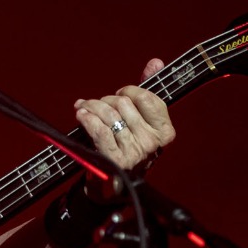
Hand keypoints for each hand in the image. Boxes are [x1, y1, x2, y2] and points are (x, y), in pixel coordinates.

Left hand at [73, 58, 175, 200]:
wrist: (113, 185)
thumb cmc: (127, 149)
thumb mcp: (140, 122)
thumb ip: (147, 92)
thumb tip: (155, 62)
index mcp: (165, 132)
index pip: (148, 98)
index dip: (130, 91)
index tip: (120, 94)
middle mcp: (153, 143)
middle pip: (124, 104)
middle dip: (106, 100)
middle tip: (97, 105)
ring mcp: (135, 153)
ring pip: (109, 114)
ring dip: (92, 107)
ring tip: (84, 108)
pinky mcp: (116, 160)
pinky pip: (100, 130)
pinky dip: (87, 119)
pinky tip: (81, 115)